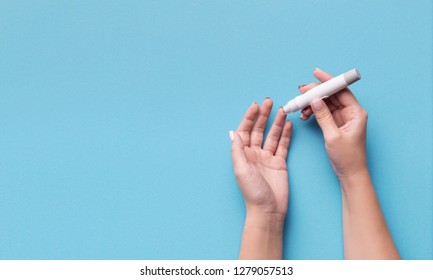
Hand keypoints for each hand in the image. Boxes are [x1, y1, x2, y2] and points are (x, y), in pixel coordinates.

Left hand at [230, 98, 292, 220]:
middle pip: (258, 130)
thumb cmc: (252, 192)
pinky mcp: (279, 163)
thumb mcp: (241, 169)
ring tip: (282, 110)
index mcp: (243, 154)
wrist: (268, 210)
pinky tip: (289, 125)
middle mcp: (254, 154)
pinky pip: (283, 146)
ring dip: (276, 123)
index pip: (245, 131)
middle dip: (263, 116)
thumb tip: (233, 132)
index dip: (249, 117)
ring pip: (272, 136)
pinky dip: (286, 135)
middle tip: (269, 101)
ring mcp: (267, 158)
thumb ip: (238, 150)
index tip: (256, 105)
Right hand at [299, 68, 367, 180]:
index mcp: (356, 112)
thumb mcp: (333, 136)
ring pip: (326, 103)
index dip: (328, 81)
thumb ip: (324, 116)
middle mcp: (351, 112)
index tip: (316, 73)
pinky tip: (305, 115)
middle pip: (332, 95)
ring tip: (300, 107)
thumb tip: (315, 100)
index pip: (341, 90)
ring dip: (312, 103)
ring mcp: (344, 118)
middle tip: (301, 91)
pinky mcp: (337, 123)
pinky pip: (324, 112)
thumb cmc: (347, 157)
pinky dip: (314, 112)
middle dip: (316, 92)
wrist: (350, 173)